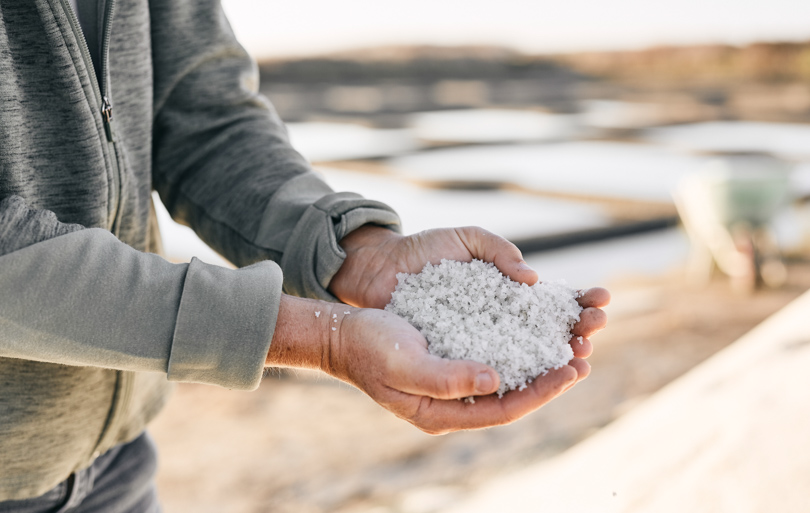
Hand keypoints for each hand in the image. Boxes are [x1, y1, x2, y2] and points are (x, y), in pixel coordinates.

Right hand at [324, 298, 606, 433]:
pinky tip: (534, 332)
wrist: (344, 332)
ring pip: (507, 378)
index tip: (570, 371)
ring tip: (569, 347)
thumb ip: (445, 377)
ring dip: (538, 364)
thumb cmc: (369, 347)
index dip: (540, 392)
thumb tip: (495, 381)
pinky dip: (517, 347)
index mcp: (442, 413)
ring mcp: (453, 382)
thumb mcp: (404, 362)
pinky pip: (493, 358)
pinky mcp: (452, 360)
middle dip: (549, 381)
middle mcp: (453, 402)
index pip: (503, 409)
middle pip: (512, 397)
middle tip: (582, 359)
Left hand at [329, 223, 608, 358]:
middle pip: (547, 331)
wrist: (377, 269)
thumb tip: (532, 280)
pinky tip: (539, 372)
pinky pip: (491, 369)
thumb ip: (498, 249)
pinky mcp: (457, 358)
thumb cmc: (422, 252)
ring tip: (581, 355)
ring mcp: (479, 342)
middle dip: (577, 330)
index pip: (551, 302)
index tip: (602, 299)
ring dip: (556, 357)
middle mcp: (497, 321)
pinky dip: (518, 373)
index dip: (579, 303)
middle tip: (596, 329)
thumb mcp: (465, 240)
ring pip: (526, 355)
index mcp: (505, 292)